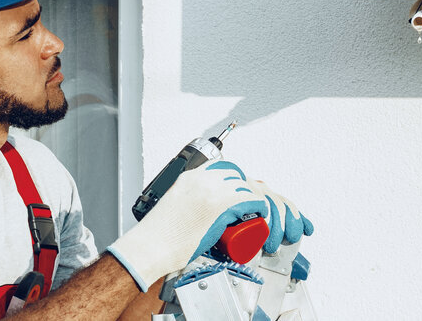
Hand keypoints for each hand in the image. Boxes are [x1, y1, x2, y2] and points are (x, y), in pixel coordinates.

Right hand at [106, 158, 311, 288]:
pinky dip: (263, 209)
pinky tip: (264, 219)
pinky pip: (253, 201)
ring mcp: (214, 189)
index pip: (233, 173)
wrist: (148, 247)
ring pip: (252, 189)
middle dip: (264, 196)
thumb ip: (196, 201)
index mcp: (194, 175)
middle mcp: (205, 177)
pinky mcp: (220, 204)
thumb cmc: (161, 235)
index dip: (250, 187)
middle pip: (246, 179)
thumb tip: (213, 211)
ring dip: (266, 206)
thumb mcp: (181, 206)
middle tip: (273, 211)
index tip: (258, 200)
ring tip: (272, 221)